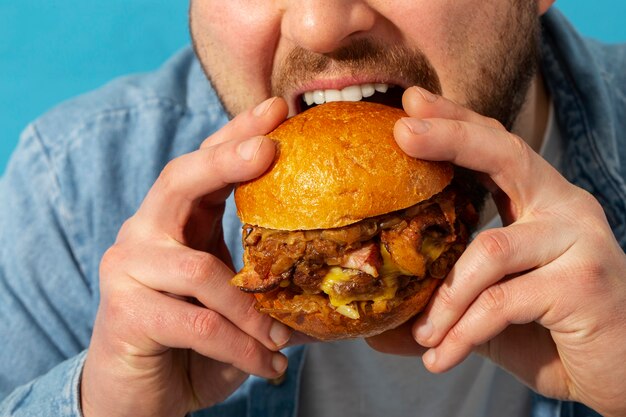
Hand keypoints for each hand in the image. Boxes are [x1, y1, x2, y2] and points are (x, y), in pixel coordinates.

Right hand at [82, 97, 293, 416]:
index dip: (236, 134)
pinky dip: (241, 346)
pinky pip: (198, 323)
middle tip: (270, 148)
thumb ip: (265, 275)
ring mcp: (127, 268)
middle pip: (179, 179)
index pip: (204, 164)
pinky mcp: (124, 312)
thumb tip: (333, 267)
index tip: (276, 108)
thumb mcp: (234, 299)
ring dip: (253, 308)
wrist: (142, 394)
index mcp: (176, 221)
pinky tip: (269, 366)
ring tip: (284, 339)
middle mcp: (144, 232)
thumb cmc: (194, 342)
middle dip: (227, 159)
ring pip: (199, 270)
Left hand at [367, 87, 625, 416]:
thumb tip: (377, 322)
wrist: (615, 373)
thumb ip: (444, 297)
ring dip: (444, 299)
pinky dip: (462, 332)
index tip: (411, 102)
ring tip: (420, 335)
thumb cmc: (547, 329)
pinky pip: (501, 302)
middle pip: (505, 154)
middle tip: (402, 130)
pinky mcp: (585, 285)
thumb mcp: (490, 303)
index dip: (454, 121)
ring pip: (489, 251)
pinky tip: (440, 357)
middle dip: (449, 137)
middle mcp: (566, 208)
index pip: (496, 147)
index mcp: (542, 201)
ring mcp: (580, 242)